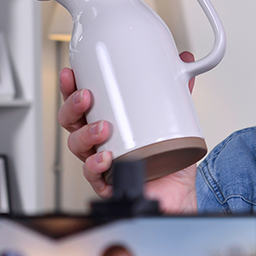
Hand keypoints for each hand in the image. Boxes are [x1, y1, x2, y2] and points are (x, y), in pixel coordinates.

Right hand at [58, 57, 199, 212]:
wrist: (179, 195)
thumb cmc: (170, 162)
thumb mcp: (175, 121)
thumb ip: (177, 91)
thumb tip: (184, 60)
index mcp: (108, 123)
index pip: (81, 103)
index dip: (71, 88)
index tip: (71, 74)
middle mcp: (100, 143)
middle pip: (72, 122)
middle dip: (73, 107)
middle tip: (86, 97)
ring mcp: (102, 163)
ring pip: (78, 146)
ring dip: (86, 134)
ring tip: (103, 128)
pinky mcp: (109, 184)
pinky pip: (93, 175)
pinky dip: (96, 166)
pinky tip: (106, 157)